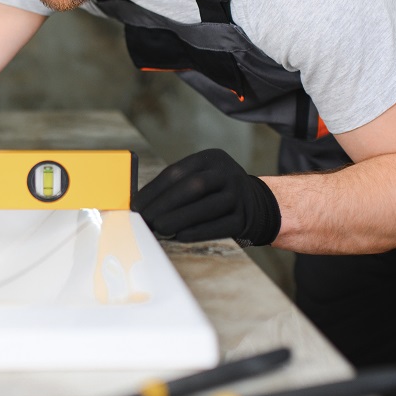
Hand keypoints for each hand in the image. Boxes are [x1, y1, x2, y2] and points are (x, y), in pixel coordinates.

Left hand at [134, 148, 281, 245]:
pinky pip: (220, 225)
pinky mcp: (245, 217)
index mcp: (211, 158)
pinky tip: (180, 237)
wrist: (258, 205)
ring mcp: (239, 194)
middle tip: (146, 218)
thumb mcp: (202, 178)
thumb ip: (176, 186)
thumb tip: (141, 204)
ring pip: (207, 205)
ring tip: (158, 228)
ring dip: (179, 218)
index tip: (136, 205)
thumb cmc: (215, 193)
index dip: (154, 190)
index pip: (177, 172)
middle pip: (193, 186)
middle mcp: (227, 172)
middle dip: (165, 204)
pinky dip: (198, 231)